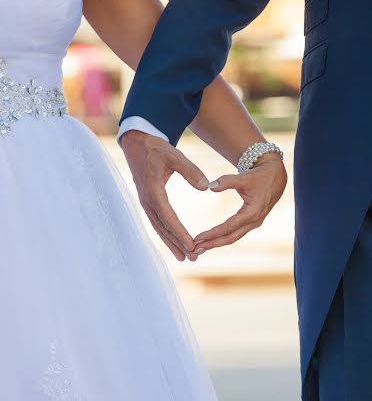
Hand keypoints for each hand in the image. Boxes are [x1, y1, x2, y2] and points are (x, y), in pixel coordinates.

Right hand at [121, 130, 209, 260]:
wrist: (136, 143)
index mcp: (153, 191)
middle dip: (177, 244)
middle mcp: (147, 201)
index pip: (169, 217)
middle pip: (163, 228)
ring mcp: (146, 203)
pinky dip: (166, 234)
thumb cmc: (156, 149)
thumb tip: (205, 187)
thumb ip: (191, 170)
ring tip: (184, 257)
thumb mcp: (174, 155)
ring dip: (171, 243)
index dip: (180, 233)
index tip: (192, 245)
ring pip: (159, 228)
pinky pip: (157, 222)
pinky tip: (174, 242)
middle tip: (192, 257)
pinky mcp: (147, 202)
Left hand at [193, 153, 286, 251]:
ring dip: (217, 243)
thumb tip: (210, 187)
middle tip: (194, 249)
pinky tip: (212, 241)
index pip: (229, 227)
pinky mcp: (252, 222)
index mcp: (252, 212)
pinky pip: (236, 233)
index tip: (198, 238)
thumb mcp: (243, 177)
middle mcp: (254, 221)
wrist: (275, 177)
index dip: (213, 234)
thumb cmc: (259, 176)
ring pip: (233, 237)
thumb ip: (227, 181)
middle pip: (230, 238)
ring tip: (200, 248)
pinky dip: (223, 238)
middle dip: (212, 244)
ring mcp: (254, 223)